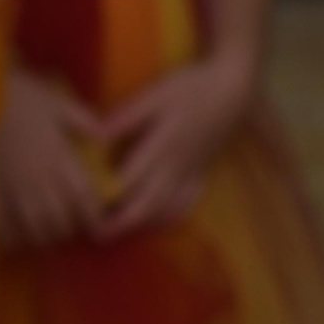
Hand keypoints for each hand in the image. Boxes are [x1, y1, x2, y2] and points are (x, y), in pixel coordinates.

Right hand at [0, 66, 105, 249]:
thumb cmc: (17, 94)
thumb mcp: (55, 101)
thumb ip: (82, 120)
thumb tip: (104, 137)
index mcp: (57, 158)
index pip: (82, 196)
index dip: (93, 216)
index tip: (99, 228)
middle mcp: (36, 177)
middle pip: (57, 217)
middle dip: (66, 230)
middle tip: (68, 231)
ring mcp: (10, 184)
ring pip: (30, 223)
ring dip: (40, 236)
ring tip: (42, 237)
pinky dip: (7, 233)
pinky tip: (10, 238)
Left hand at [92, 55, 249, 240]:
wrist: (233, 89)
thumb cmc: (190, 87)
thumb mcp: (155, 96)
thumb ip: (126, 118)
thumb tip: (95, 135)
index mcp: (161, 147)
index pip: (131, 183)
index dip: (110, 201)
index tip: (89, 213)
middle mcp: (177, 166)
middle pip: (149, 204)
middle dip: (124, 223)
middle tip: (100, 235)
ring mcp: (192, 172)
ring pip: (169, 208)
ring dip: (145, 224)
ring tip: (121, 233)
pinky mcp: (203, 171)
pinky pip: (189, 203)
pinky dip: (172, 217)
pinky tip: (158, 222)